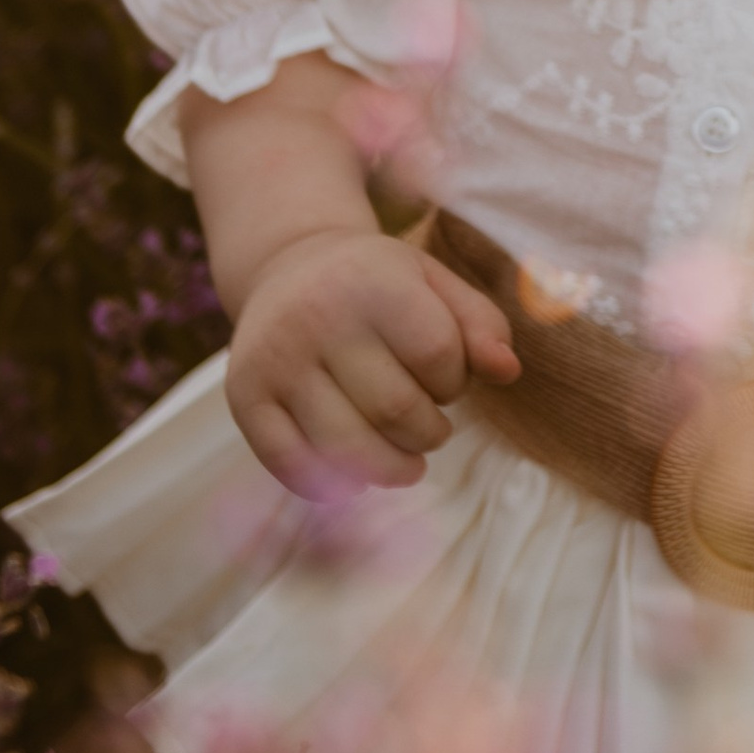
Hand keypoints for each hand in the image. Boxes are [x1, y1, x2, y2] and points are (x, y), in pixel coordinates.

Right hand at [226, 227, 520, 499]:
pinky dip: (334, 486)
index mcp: (371, 280)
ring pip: (347, 449)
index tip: (445, 378)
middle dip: (429, 433)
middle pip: (396, 411)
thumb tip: (508, 372)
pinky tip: (357, 476)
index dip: (454, 381)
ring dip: (391, 469)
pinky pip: (293, 466)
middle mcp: (316, 317)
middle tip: (430, 428)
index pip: (438, 355)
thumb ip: (480, 323)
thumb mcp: (433, 282)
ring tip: (406, 461)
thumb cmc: (376, 284)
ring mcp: (275, 360)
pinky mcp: (245, 398)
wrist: (287, 267)